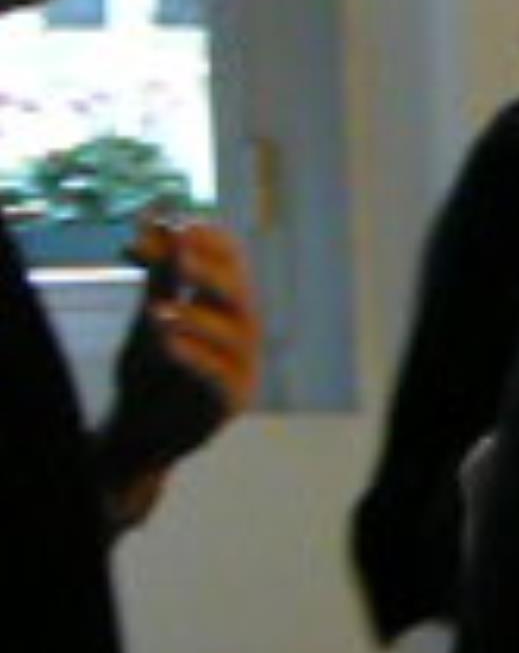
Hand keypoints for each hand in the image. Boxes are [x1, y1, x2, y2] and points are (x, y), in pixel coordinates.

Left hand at [98, 216, 262, 503]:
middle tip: (180, 253)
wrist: (141, 433)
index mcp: (227, 305)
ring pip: (234, 333)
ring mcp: (242, 365)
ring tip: (158, 310)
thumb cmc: (150, 372)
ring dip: (196, 317)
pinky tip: (168, 344)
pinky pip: (219, 374)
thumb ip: (157, 273)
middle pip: (239, 292)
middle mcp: (242, 330)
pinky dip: (195, 356)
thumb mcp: (150, 316)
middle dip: (209, 270)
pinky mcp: (231, 399)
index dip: (210, 241)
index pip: (233, 261)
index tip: (178, 224)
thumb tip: (152, 219)